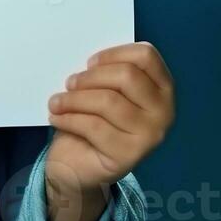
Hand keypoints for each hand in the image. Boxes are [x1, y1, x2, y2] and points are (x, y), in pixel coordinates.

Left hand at [42, 42, 174, 220]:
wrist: (81, 167)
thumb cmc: (95, 120)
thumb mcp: (105, 91)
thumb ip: (106, 74)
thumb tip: (87, 62)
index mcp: (162, 88)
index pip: (146, 56)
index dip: (114, 54)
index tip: (90, 63)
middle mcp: (164, 111)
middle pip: (127, 76)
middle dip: (91, 77)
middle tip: (70, 83)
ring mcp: (150, 135)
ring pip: (108, 101)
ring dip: (74, 99)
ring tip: (56, 102)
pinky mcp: (130, 155)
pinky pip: (94, 126)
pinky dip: (69, 118)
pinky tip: (57, 118)